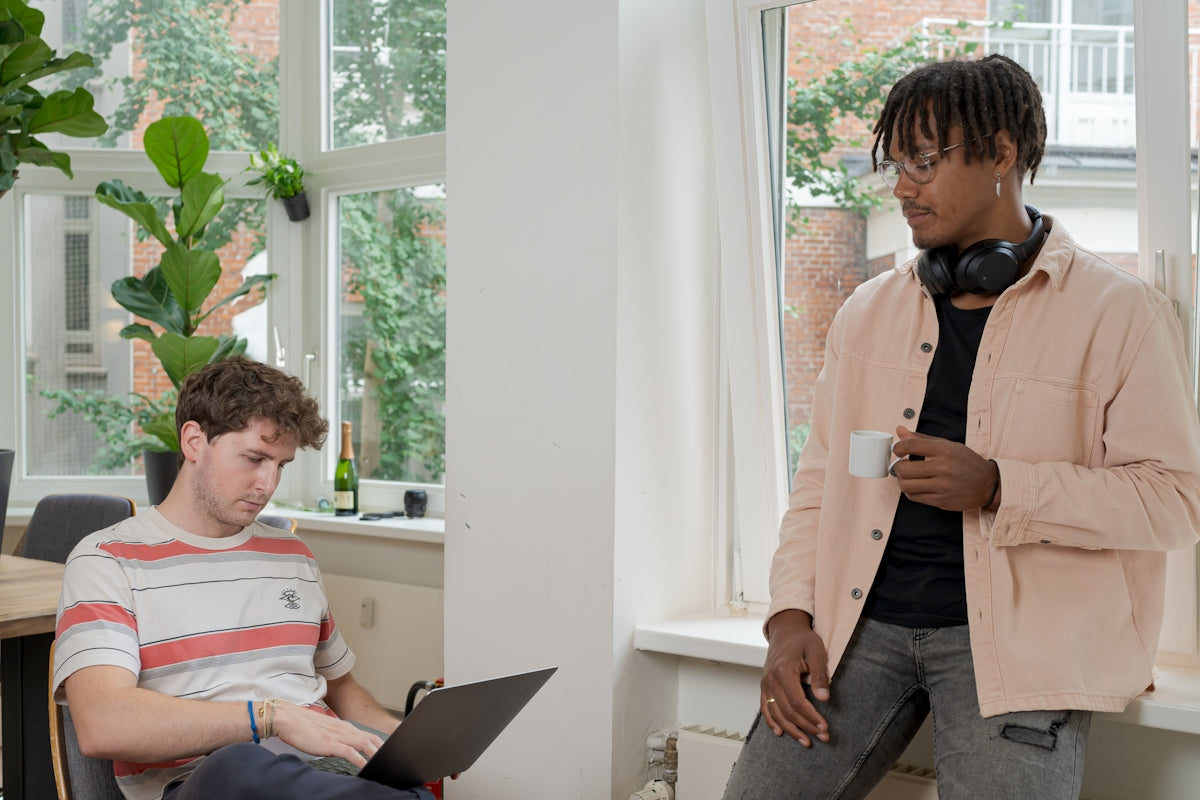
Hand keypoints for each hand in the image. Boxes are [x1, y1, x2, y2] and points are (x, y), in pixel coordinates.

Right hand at [272, 702, 384, 767]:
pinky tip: (366, 767)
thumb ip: (336, 738)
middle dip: (384, 750)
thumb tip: (343, 748)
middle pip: (372, 739)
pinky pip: (350, 752)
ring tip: (386, 764)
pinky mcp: (330, 743)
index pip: (369, 735)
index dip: (381, 745)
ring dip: (377, 755)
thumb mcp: (325, 732)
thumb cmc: (302, 726)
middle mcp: (345, 729)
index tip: (388, 753)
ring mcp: (339, 736)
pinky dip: (360, 760)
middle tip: (394, 760)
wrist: (287, 718)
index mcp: (345, 727)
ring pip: (365, 744)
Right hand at [759, 610, 830, 745]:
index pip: (797, 702)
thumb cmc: (802, 640)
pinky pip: (765, 708)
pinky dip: (771, 722)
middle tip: (822, 736)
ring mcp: (766, 684)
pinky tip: (780, 732)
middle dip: (805, 726)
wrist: (786, 631)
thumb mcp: (816, 652)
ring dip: (791, 730)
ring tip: (806, 741)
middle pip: (787, 711)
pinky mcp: (765, 686)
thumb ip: (820, 675)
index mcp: (783, 671)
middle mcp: (771, 679)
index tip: (824, 728)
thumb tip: (824, 698)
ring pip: (776, 713)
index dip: (811, 717)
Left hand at [890, 427, 998, 510]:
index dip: (898, 447)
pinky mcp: (941, 501)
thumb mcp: (947, 445)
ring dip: (902, 481)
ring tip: (907, 477)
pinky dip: (910, 491)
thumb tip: (899, 430)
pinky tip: (916, 486)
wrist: (988, 484)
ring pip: (907, 485)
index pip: (911, 445)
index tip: (897, 450)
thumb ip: (921, 439)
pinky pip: (915, 497)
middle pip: (905, 469)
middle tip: (900, 465)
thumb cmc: (966, 462)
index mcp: (944, 450)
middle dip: (897, 467)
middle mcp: (943, 468)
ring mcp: (942, 486)